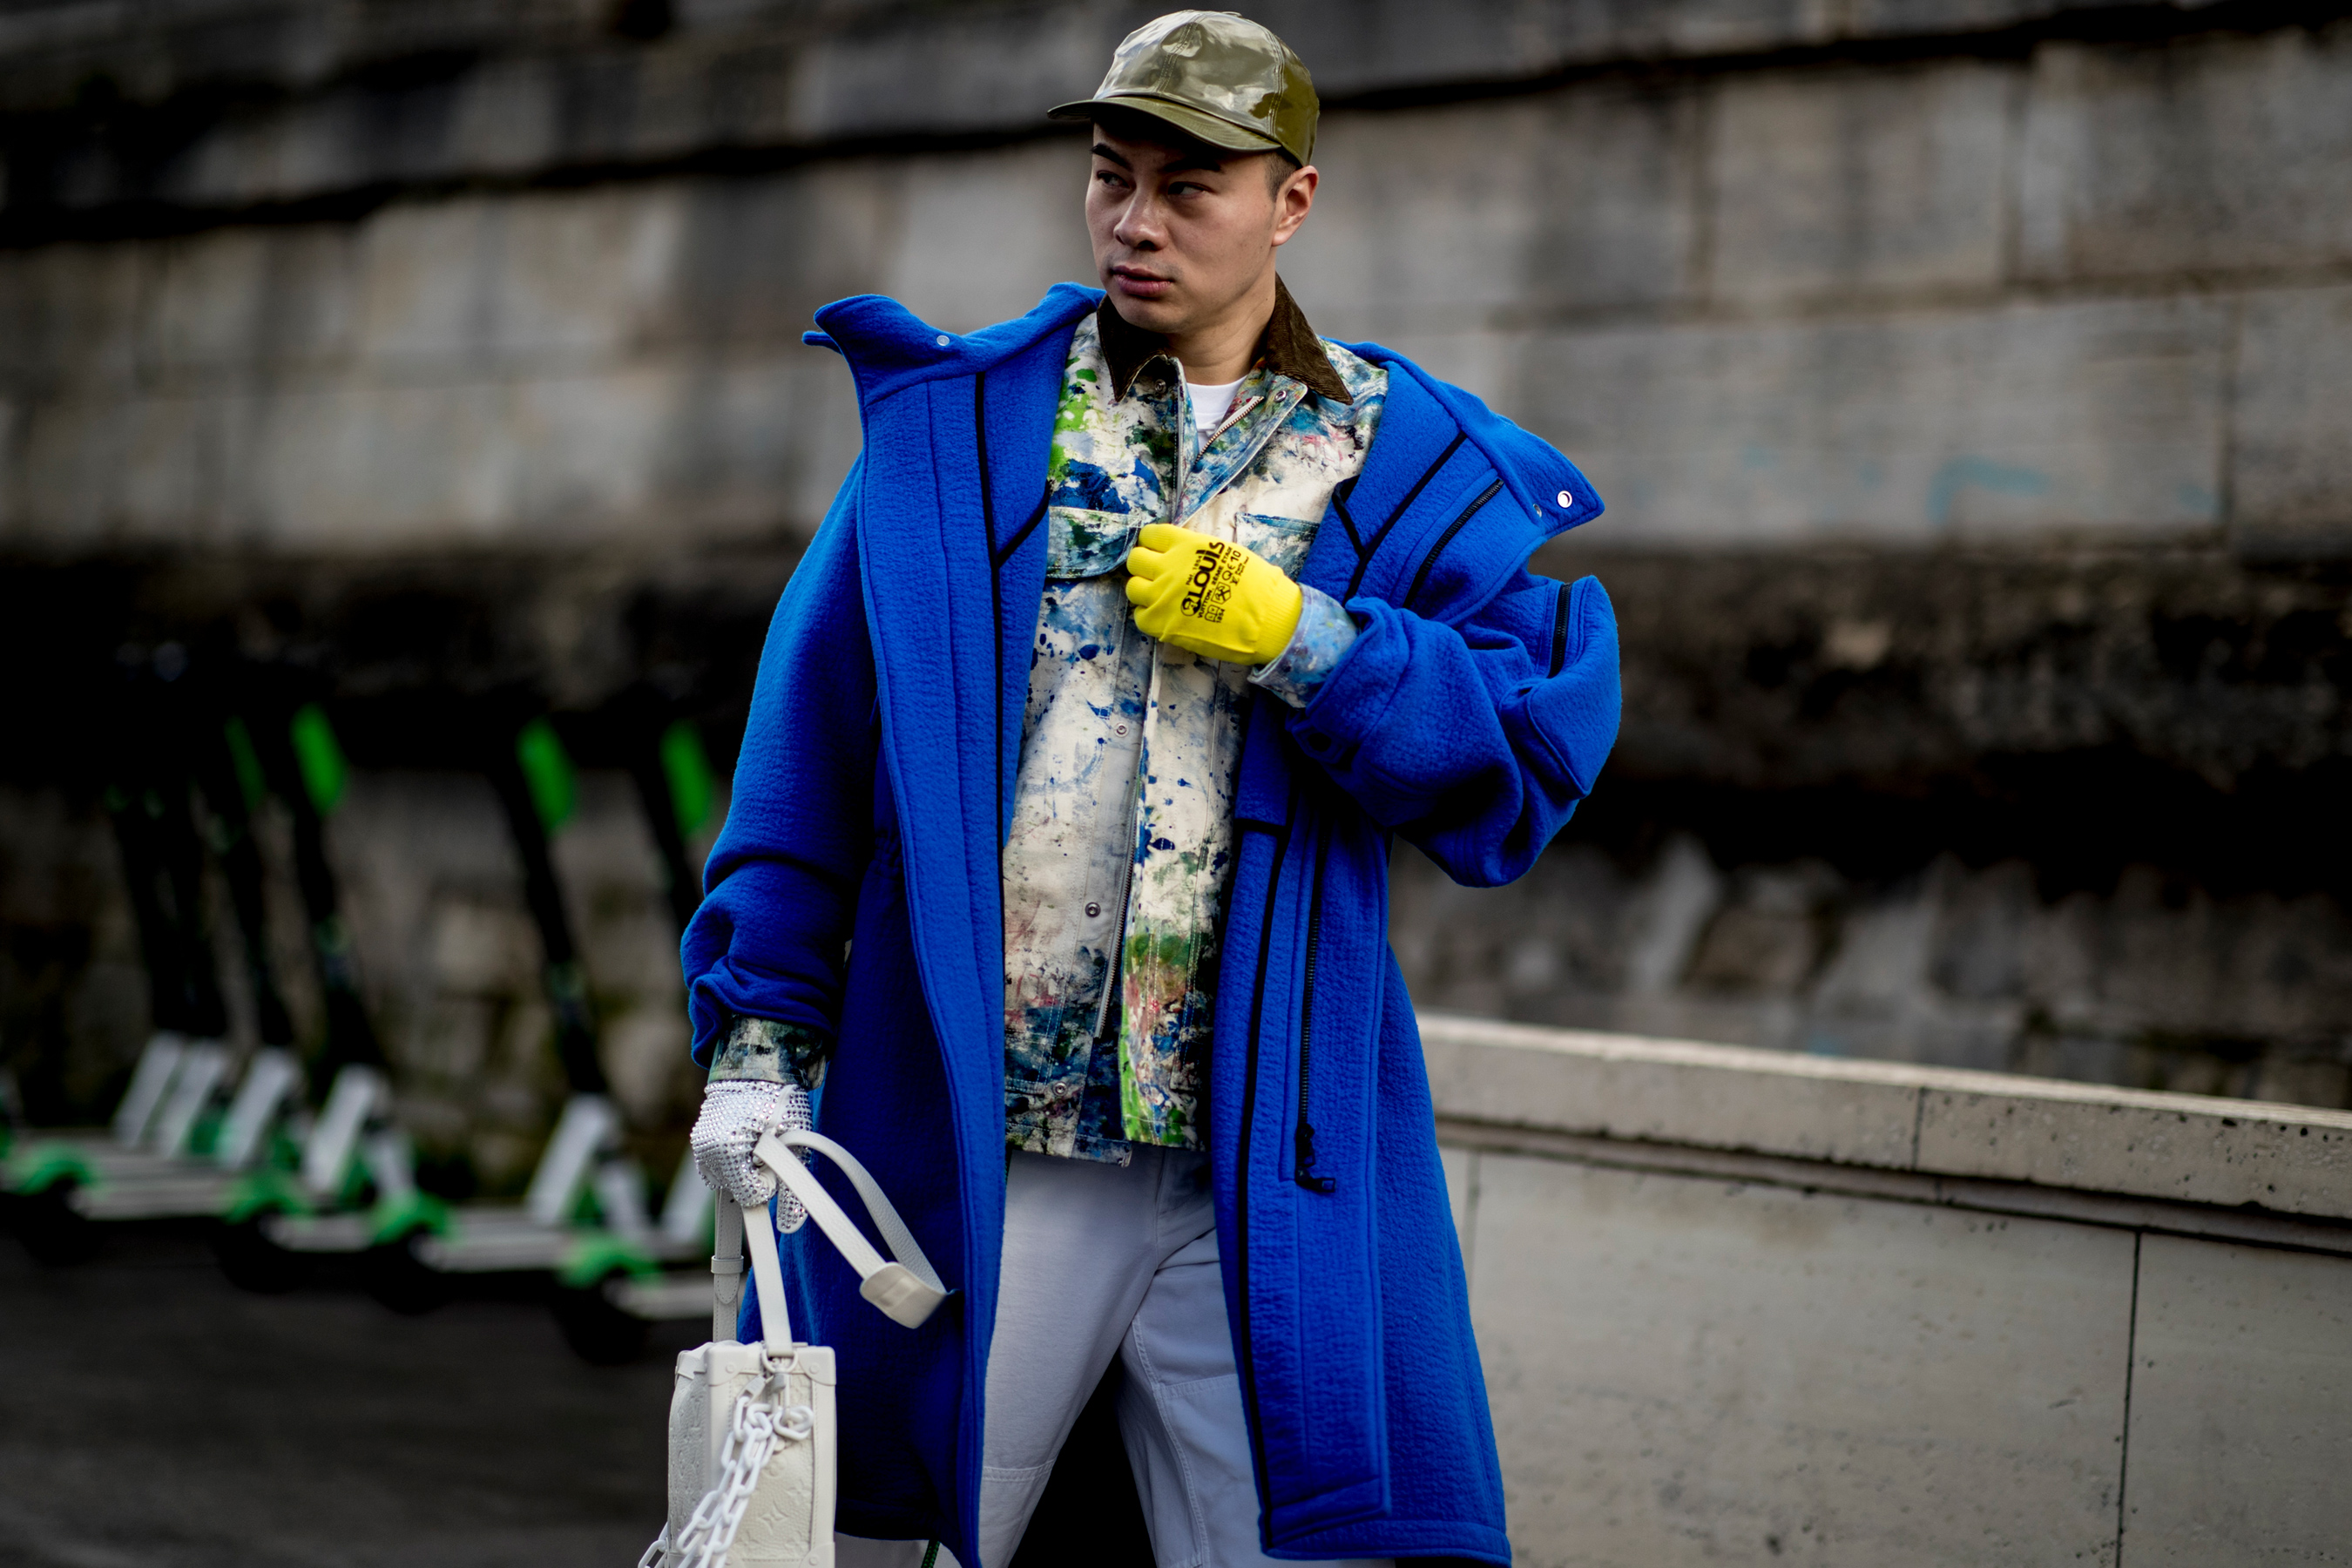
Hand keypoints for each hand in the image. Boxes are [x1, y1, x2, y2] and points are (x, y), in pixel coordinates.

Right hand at [690, 1078, 816, 1230]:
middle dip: (755, 1176)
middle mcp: (706, 1149)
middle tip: (769, 1147)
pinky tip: (745, 1140)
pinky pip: (717, 1166)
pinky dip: (733, 1161)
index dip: (770, 1182)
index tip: (777, 1158)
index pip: (750, 1194)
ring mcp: (699, 1144)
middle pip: (735, 1189)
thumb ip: (792, 1188)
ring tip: (757, 1141)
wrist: (759, 1066)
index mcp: (727, 1149)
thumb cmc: (780, 1100)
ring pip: (725, 1180)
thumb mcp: (795, 1142)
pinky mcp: (699, 1139)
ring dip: (743, 1170)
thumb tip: (790, 1228)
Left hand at [1125, 523, 1303, 665]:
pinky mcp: (1161, 623)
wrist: (1266, 620)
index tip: (1158, 552)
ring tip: (1161, 597)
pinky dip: (1149, 616)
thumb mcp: (1228, 552)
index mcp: (1187, 545)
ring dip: (1144, 591)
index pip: (1150, 535)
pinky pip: (1140, 616)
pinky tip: (1166, 616)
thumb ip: (1198, 551)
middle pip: (1135, 560)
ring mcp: (1162, 596)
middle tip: (1158, 576)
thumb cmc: (1257, 585)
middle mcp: (1169, 567)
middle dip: (1144, 566)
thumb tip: (1182, 553)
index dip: (1153, 544)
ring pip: (1132, 588)